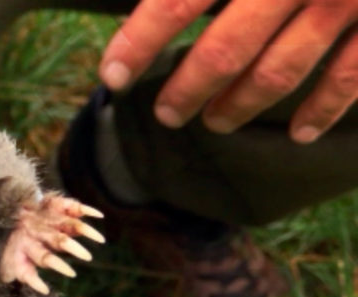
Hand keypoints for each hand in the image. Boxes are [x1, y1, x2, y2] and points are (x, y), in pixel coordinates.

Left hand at [99, 0, 357, 142]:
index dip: (140, 41)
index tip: (113, 75)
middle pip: (225, 49)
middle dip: (186, 88)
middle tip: (165, 112)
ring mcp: (346, 0)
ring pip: (280, 71)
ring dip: (239, 106)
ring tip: (212, 122)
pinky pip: (351, 76)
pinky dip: (324, 109)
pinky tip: (298, 133)